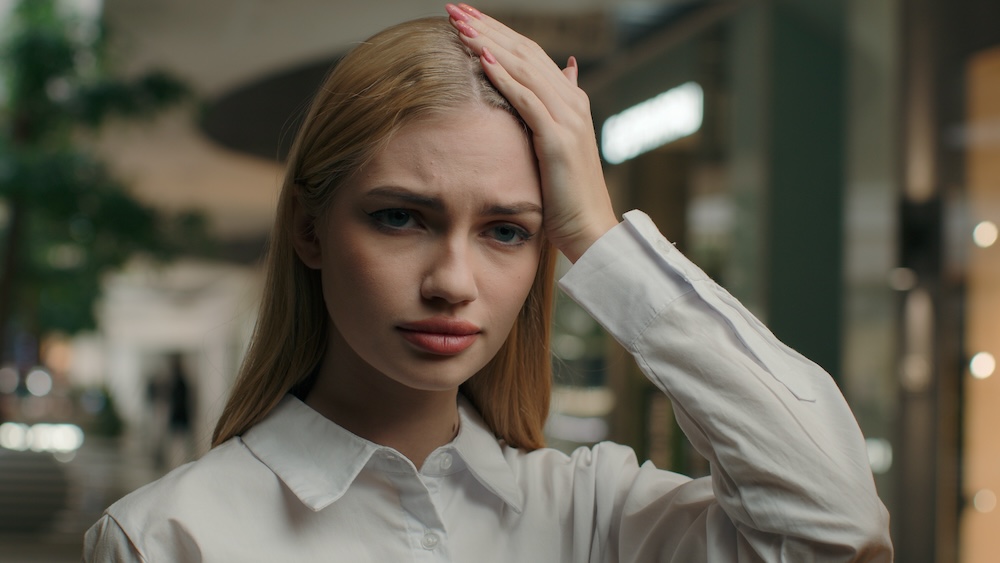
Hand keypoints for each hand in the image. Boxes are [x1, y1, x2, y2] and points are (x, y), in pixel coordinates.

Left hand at [446, 3, 618, 262]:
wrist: (590, 230)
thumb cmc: (567, 196)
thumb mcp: (559, 146)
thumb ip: (557, 107)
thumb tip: (566, 68)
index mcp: (570, 100)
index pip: (529, 54)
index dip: (498, 32)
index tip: (466, 18)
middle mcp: (571, 102)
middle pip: (524, 52)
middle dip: (488, 28)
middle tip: (455, 9)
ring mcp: (567, 119)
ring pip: (524, 69)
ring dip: (490, 44)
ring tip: (460, 25)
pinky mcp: (559, 140)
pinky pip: (527, 100)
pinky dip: (505, 78)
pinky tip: (482, 60)